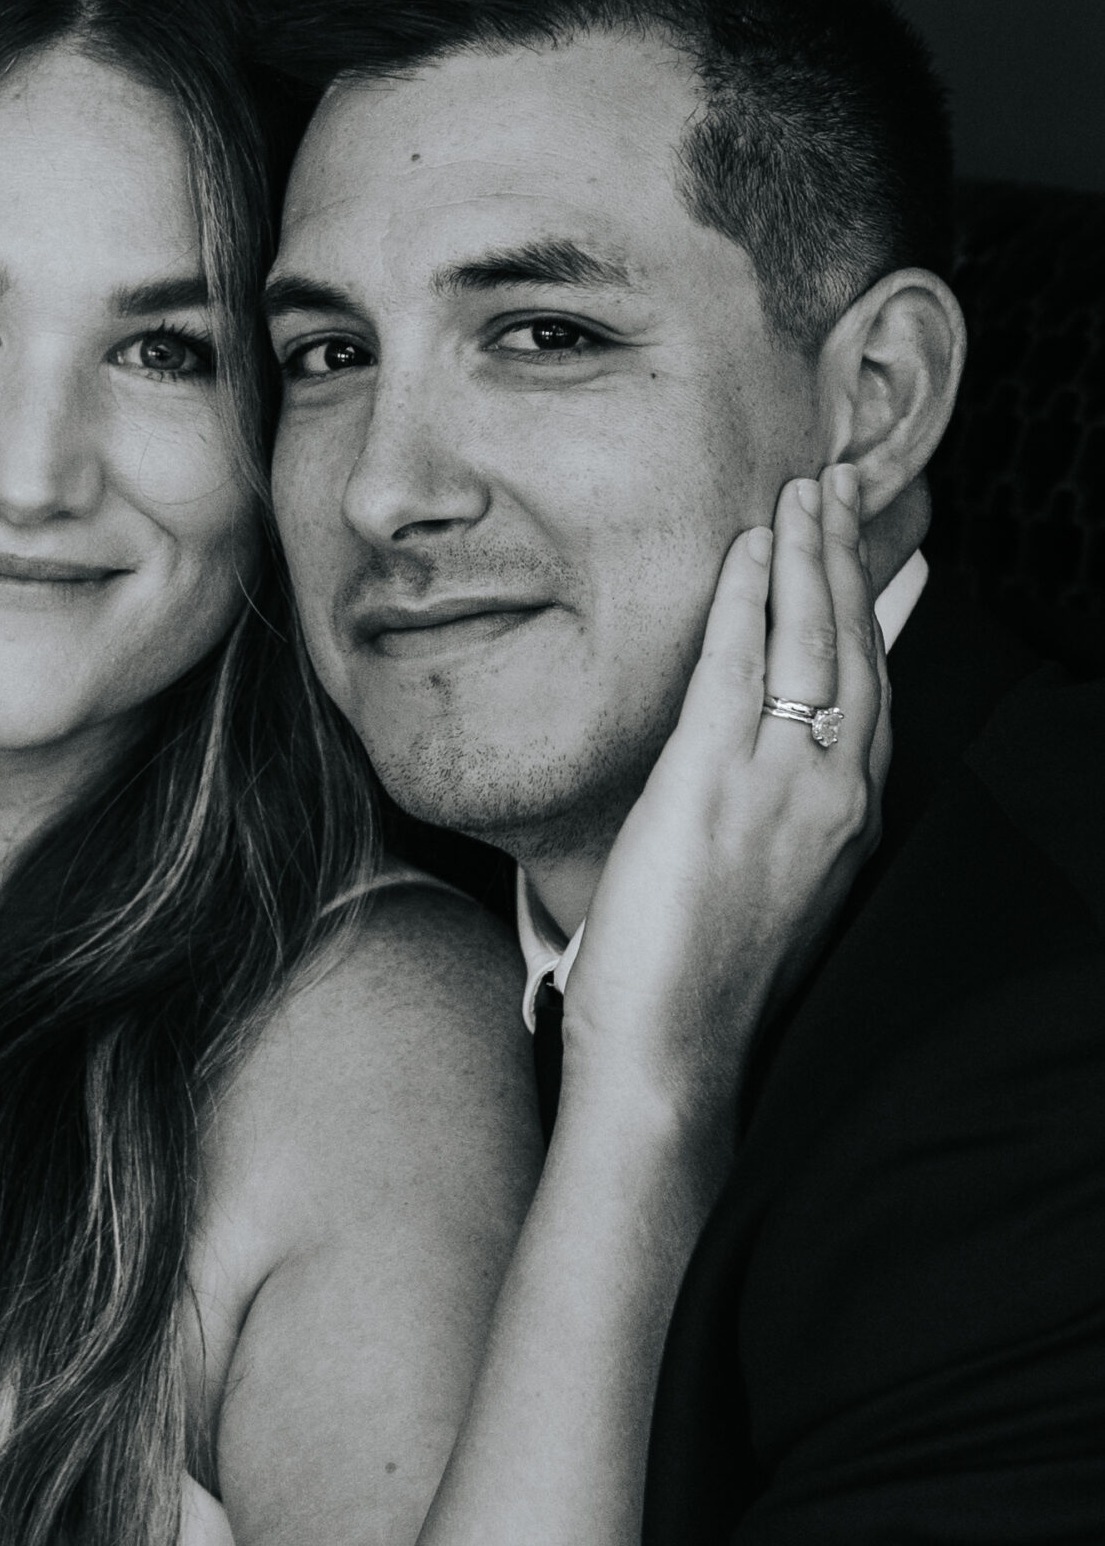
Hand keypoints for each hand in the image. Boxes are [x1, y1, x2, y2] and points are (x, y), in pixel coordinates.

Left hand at [562, 464, 889, 1125]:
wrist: (673, 1058)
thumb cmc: (699, 990)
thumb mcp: (760, 893)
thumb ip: (773, 822)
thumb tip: (749, 778)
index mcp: (850, 822)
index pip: (872, 691)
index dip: (867, 611)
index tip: (858, 552)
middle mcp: (837, 795)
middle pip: (856, 648)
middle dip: (849, 558)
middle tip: (837, 487)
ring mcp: (784, 786)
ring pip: (814, 641)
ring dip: (808, 555)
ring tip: (801, 494)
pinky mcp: (715, 783)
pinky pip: (743, 664)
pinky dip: (750, 596)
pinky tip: (749, 550)